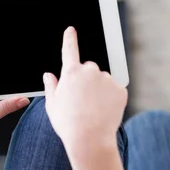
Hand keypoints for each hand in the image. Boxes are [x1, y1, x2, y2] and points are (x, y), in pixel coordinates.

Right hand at [43, 27, 127, 155]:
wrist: (90, 139)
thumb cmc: (68, 124)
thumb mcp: (52, 104)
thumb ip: (51, 86)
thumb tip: (49, 75)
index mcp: (71, 72)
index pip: (69, 49)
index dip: (69, 38)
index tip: (71, 30)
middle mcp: (90, 71)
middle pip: (88, 69)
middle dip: (85, 80)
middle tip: (81, 100)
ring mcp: (107, 79)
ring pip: (102, 80)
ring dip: (98, 90)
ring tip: (92, 109)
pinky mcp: (120, 90)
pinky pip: (114, 90)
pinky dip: (109, 98)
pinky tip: (103, 111)